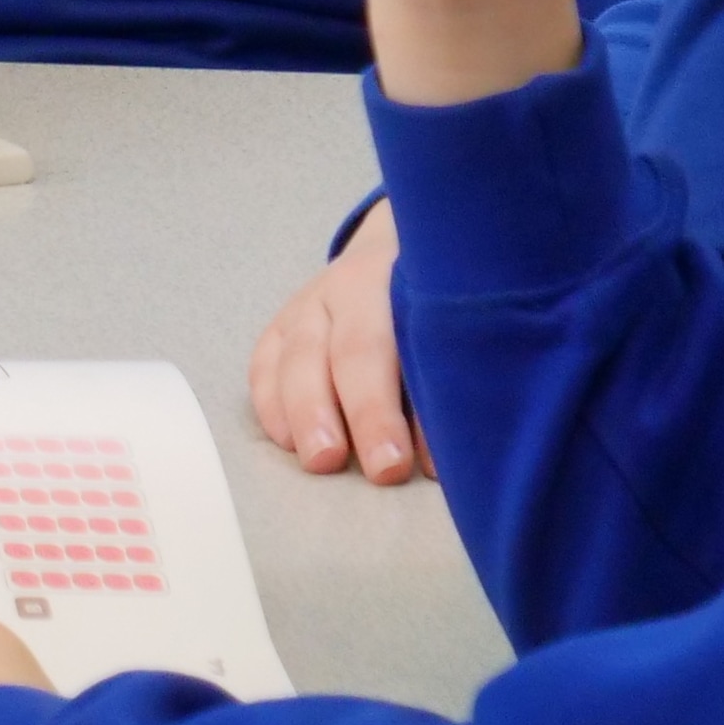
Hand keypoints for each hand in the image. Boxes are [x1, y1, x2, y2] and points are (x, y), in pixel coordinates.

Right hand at [247, 199, 430, 485]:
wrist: (398, 253)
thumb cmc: (441, 304)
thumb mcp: (459, 323)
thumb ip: (455, 378)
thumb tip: (458, 452)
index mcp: (402, 284)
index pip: (403, 346)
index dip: (411, 406)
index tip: (426, 463)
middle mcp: (347, 288)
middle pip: (348, 353)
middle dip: (365, 415)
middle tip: (382, 471)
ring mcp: (306, 305)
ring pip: (296, 358)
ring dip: (306, 415)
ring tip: (321, 463)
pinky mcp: (280, 325)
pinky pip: (263, 364)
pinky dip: (271, 404)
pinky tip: (287, 442)